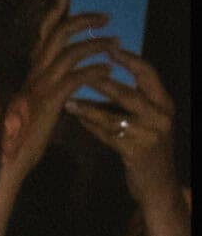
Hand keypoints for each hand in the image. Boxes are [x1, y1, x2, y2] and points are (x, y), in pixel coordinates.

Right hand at [6, 0, 111, 185]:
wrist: (9, 163)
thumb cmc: (21, 139)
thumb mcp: (31, 106)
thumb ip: (42, 88)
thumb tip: (57, 76)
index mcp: (30, 73)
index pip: (42, 33)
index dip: (54, 10)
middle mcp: (34, 74)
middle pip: (58, 33)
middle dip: (83, 19)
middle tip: (105, 17)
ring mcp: (41, 87)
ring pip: (71, 52)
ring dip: (96, 45)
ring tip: (115, 45)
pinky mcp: (50, 101)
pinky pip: (76, 77)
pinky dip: (93, 71)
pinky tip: (106, 71)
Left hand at [65, 45, 178, 208]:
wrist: (158, 186)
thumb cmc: (148, 149)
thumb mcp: (147, 122)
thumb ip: (130, 103)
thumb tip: (100, 80)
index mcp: (165, 103)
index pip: (149, 74)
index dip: (130, 60)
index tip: (112, 49)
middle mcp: (161, 116)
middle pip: (129, 94)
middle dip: (103, 83)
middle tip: (80, 72)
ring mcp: (149, 135)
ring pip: (114, 117)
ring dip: (89, 108)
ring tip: (70, 100)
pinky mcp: (136, 153)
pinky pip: (108, 136)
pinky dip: (91, 126)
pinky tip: (78, 119)